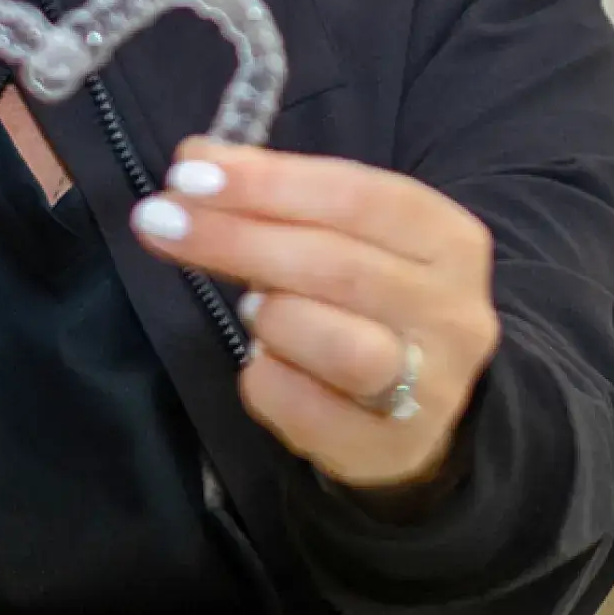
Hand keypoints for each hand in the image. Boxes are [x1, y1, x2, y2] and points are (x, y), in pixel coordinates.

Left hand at [131, 138, 497, 493]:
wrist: (415, 409)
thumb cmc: (361, 302)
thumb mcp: (340, 237)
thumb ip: (279, 200)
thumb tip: (195, 166)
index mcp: (449, 241)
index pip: (360, 196)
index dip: (269, 182)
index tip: (188, 172)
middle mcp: (455, 313)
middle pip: (338, 266)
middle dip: (236, 238)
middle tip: (159, 221)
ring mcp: (434, 388)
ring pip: (341, 346)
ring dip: (273, 319)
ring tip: (249, 311)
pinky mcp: (394, 449)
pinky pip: (309, 410)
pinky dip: (268, 381)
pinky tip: (262, 365)